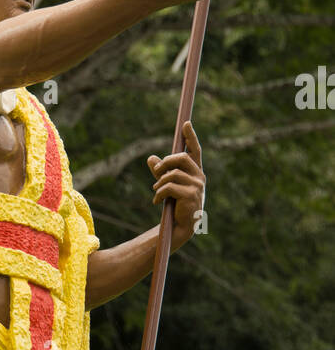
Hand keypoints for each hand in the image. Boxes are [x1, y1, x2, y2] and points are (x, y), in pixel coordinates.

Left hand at [147, 120, 204, 246]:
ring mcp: (197, 186)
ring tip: (156, 192)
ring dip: (159, 182)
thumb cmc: (175, 205)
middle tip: (156, 172)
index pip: (195, 151)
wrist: (180, 226)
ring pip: (172, 174)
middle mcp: (199, 177)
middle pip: (180, 158)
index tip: (186, 124)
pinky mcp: (191, 196)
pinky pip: (169, 187)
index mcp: (195, 172)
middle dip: (165, 162)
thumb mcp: (167, 185)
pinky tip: (156, 201)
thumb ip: (161, 172)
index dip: (191, 137)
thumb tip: (150, 158)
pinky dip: (159, 193)